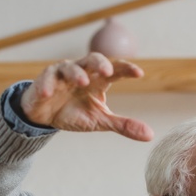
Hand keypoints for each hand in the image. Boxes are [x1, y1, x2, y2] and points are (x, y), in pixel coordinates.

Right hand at [20, 53, 153, 141]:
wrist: (45, 116)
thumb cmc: (74, 113)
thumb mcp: (100, 121)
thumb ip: (124, 125)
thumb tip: (149, 135)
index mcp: (98, 81)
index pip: (115, 70)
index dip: (126, 69)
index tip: (139, 73)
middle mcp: (82, 72)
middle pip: (92, 60)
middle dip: (100, 64)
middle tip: (107, 72)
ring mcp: (62, 75)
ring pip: (70, 67)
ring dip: (76, 73)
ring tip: (81, 81)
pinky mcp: (45, 80)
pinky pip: (47, 79)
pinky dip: (48, 85)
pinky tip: (48, 93)